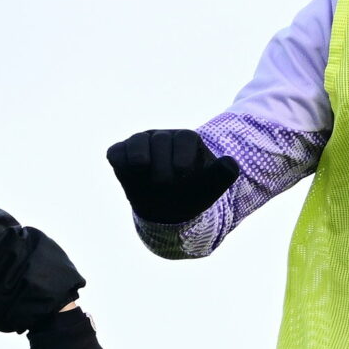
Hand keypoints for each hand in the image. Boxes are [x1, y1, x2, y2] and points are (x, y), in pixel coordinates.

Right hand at [107, 129, 238, 224]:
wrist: (167, 210)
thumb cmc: (191, 194)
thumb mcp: (210, 188)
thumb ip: (223, 175)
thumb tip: (231, 163)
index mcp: (186, 140)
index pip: (185, 138)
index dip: (182, 154)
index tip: (182, 172)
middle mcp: (163, 138)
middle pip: (160, 140)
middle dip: (162, 163)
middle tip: (165, 183)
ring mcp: (141, 145)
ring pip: (137, 142)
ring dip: (139, 157)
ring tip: (143, 168)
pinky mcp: (122, 155)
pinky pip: (116, 152)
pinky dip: (119, 161)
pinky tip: (127, 174)